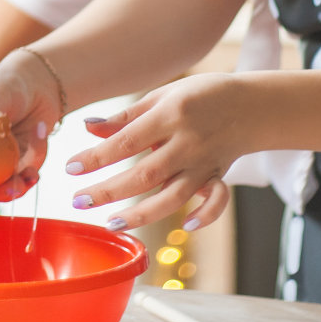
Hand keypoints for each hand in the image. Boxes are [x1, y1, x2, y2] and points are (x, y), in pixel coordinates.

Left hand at [61, 73, 238, 232]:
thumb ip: (125, 116)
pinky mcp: (219, 176)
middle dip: (108, 191)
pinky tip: (185, 226)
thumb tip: (87, 127)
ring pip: (173, 196)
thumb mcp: (161, 96)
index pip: (126, 141)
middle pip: (144, 174)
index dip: (96, 156)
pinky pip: (217, 200)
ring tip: (111, 224)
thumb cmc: (199, 95)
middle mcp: (187, 142)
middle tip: (78, 201)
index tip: (70, 168)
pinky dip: (205, 215)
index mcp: (169, 115)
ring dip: (141, 215)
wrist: (250, 103)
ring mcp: (205, 163)